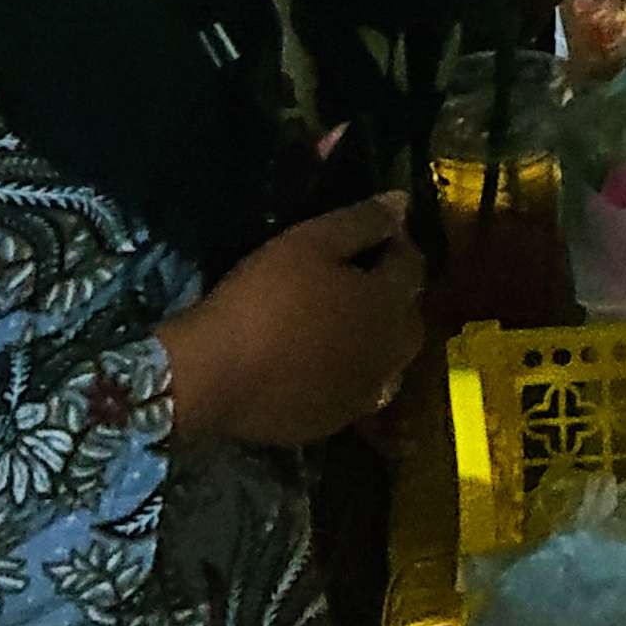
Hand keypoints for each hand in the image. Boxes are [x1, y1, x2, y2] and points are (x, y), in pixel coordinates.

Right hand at [158, 192, 427, 447]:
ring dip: (373, 336)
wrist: (213, 376)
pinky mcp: (337, 422)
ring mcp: (367, 392)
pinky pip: (356, 389)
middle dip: (389, 292)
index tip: (367, 231)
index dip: (393, 242)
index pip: (411, 264)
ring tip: (337, 321)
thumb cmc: (263, 299)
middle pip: (406, 314)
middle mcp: (394, 352)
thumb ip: (362, 222)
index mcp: (393, 304)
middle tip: (351, 277)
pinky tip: (319, 362)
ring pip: (386, 356)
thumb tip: (402, 203)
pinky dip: (348, 371)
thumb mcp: (309, 242)